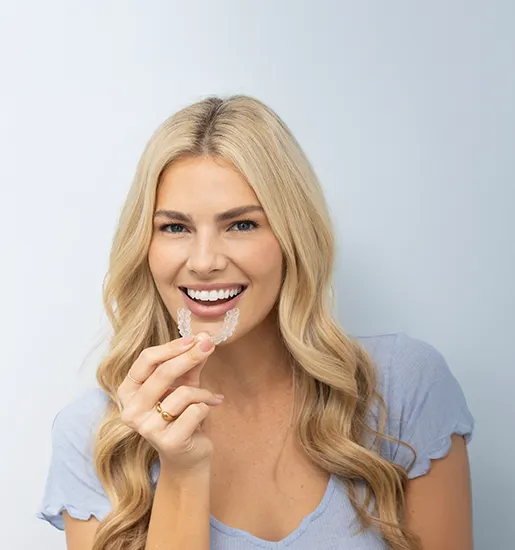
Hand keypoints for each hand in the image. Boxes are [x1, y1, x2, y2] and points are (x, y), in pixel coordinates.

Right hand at [117, 333, 221, 473]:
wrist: (188, 456)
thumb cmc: (181, 414)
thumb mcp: (183, 383)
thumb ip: (190, 362)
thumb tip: (203, 338)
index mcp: (128, 392)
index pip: (145, 360)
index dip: (171, 347)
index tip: (194, 339)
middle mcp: (131, 411)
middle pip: (162, 373)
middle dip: (190, 356)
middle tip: (209, 345)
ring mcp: (147, 429)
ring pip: (183, 393)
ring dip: (202, 392)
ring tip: (209, 397)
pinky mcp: (169, 442)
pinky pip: (195, 411)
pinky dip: (207, 406)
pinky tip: (209, 410)